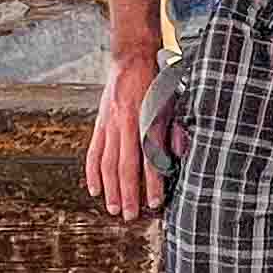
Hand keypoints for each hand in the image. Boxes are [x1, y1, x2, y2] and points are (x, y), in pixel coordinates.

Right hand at [89, 45, 175, 219]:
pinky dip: (92, 172)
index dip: (153, 182)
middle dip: (128, 193)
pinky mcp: (100, 123)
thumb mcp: (174, 102)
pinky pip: (93, 152)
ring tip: (113, 209)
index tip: (156, 202)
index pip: (150, 158)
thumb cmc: (159, 82)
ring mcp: (110, 124)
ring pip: (107, 162)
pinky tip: (95, 189)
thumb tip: (180, 156)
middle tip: (130, 215)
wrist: (133, 57)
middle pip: (126, 165)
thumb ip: (175, 129)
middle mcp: (127, 123)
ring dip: (110, 188)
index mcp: (147, 118)